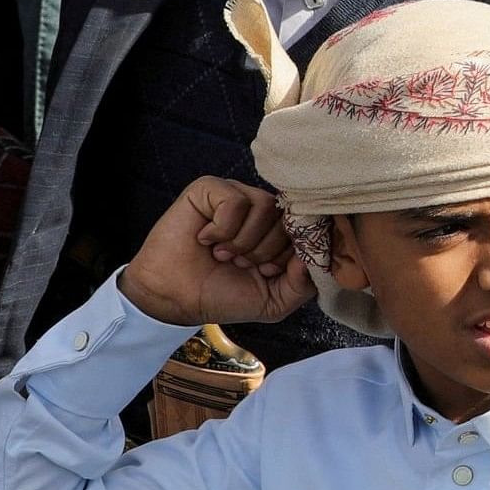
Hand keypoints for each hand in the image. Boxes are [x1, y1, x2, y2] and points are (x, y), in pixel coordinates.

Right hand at [121, 178, 312, 330]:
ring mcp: (237, 195)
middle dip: (265, 252)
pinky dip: (222, 229)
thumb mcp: (274, 300)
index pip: (308, 228)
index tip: (266, 272)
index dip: (290, 255)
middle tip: (239, 264)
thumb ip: (303, 284)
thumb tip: (313, 258)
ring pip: (265, 206)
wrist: (176, 298)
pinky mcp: (210, 188)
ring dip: (243, 242)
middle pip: (288, 218)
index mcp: (280, 230)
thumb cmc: (223, 295)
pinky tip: (206, 239)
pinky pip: (235, 201)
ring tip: (223, 254)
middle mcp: (262, 209)